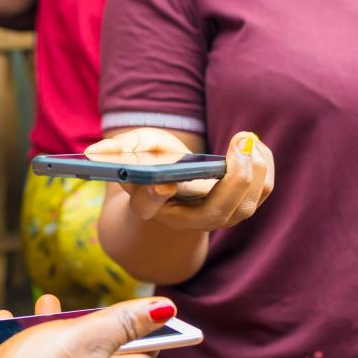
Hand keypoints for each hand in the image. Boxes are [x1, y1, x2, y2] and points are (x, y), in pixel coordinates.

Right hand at [0, 296, 176, 357]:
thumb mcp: (85, 337)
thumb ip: (124, 321)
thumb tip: (167, 308)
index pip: (141, 357)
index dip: (146, 332)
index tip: (145, 311)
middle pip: (98, 352)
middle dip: (89, 322)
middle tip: (84, 304)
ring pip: (59, 353)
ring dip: (51, 326)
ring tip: (43, 305)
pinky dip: (19, 339)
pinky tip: (6, 322)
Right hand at [86, 127, 274, 230]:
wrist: (167, 185)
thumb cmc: (147, 165)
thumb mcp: (130, 151)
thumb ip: (116, 149)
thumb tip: (94, 151)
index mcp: (147, 206)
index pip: (149, 206)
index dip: (154, 197)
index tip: (162, 183)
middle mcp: (182, 219)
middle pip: (213, 215)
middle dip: (232, 182)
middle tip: (238, 143)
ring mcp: (213, 217)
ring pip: (244, 208)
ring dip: (254, 172)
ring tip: (245, 139)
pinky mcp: (236, 206)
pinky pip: (260, 193)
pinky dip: (264, 166)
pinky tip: (252, 144)